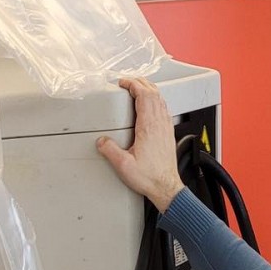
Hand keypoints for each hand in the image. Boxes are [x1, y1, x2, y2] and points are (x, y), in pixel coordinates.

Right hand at [96, 77, 183, 212]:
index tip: (123, 83)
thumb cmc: (150, 178)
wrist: (166, 187)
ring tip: (139, 88)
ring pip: (160, 99)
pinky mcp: (168, 133)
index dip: (133, 84)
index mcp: (148, 126)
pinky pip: (164, 109)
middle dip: (140, 83)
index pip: (144, 95)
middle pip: (153, 93)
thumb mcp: (123, 165)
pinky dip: (157, 101)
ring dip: (149, 90)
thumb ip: (110, 151)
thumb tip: (102, 141)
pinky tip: (153, 105)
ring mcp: (166, 127)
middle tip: (129, 82)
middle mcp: (159, 124)